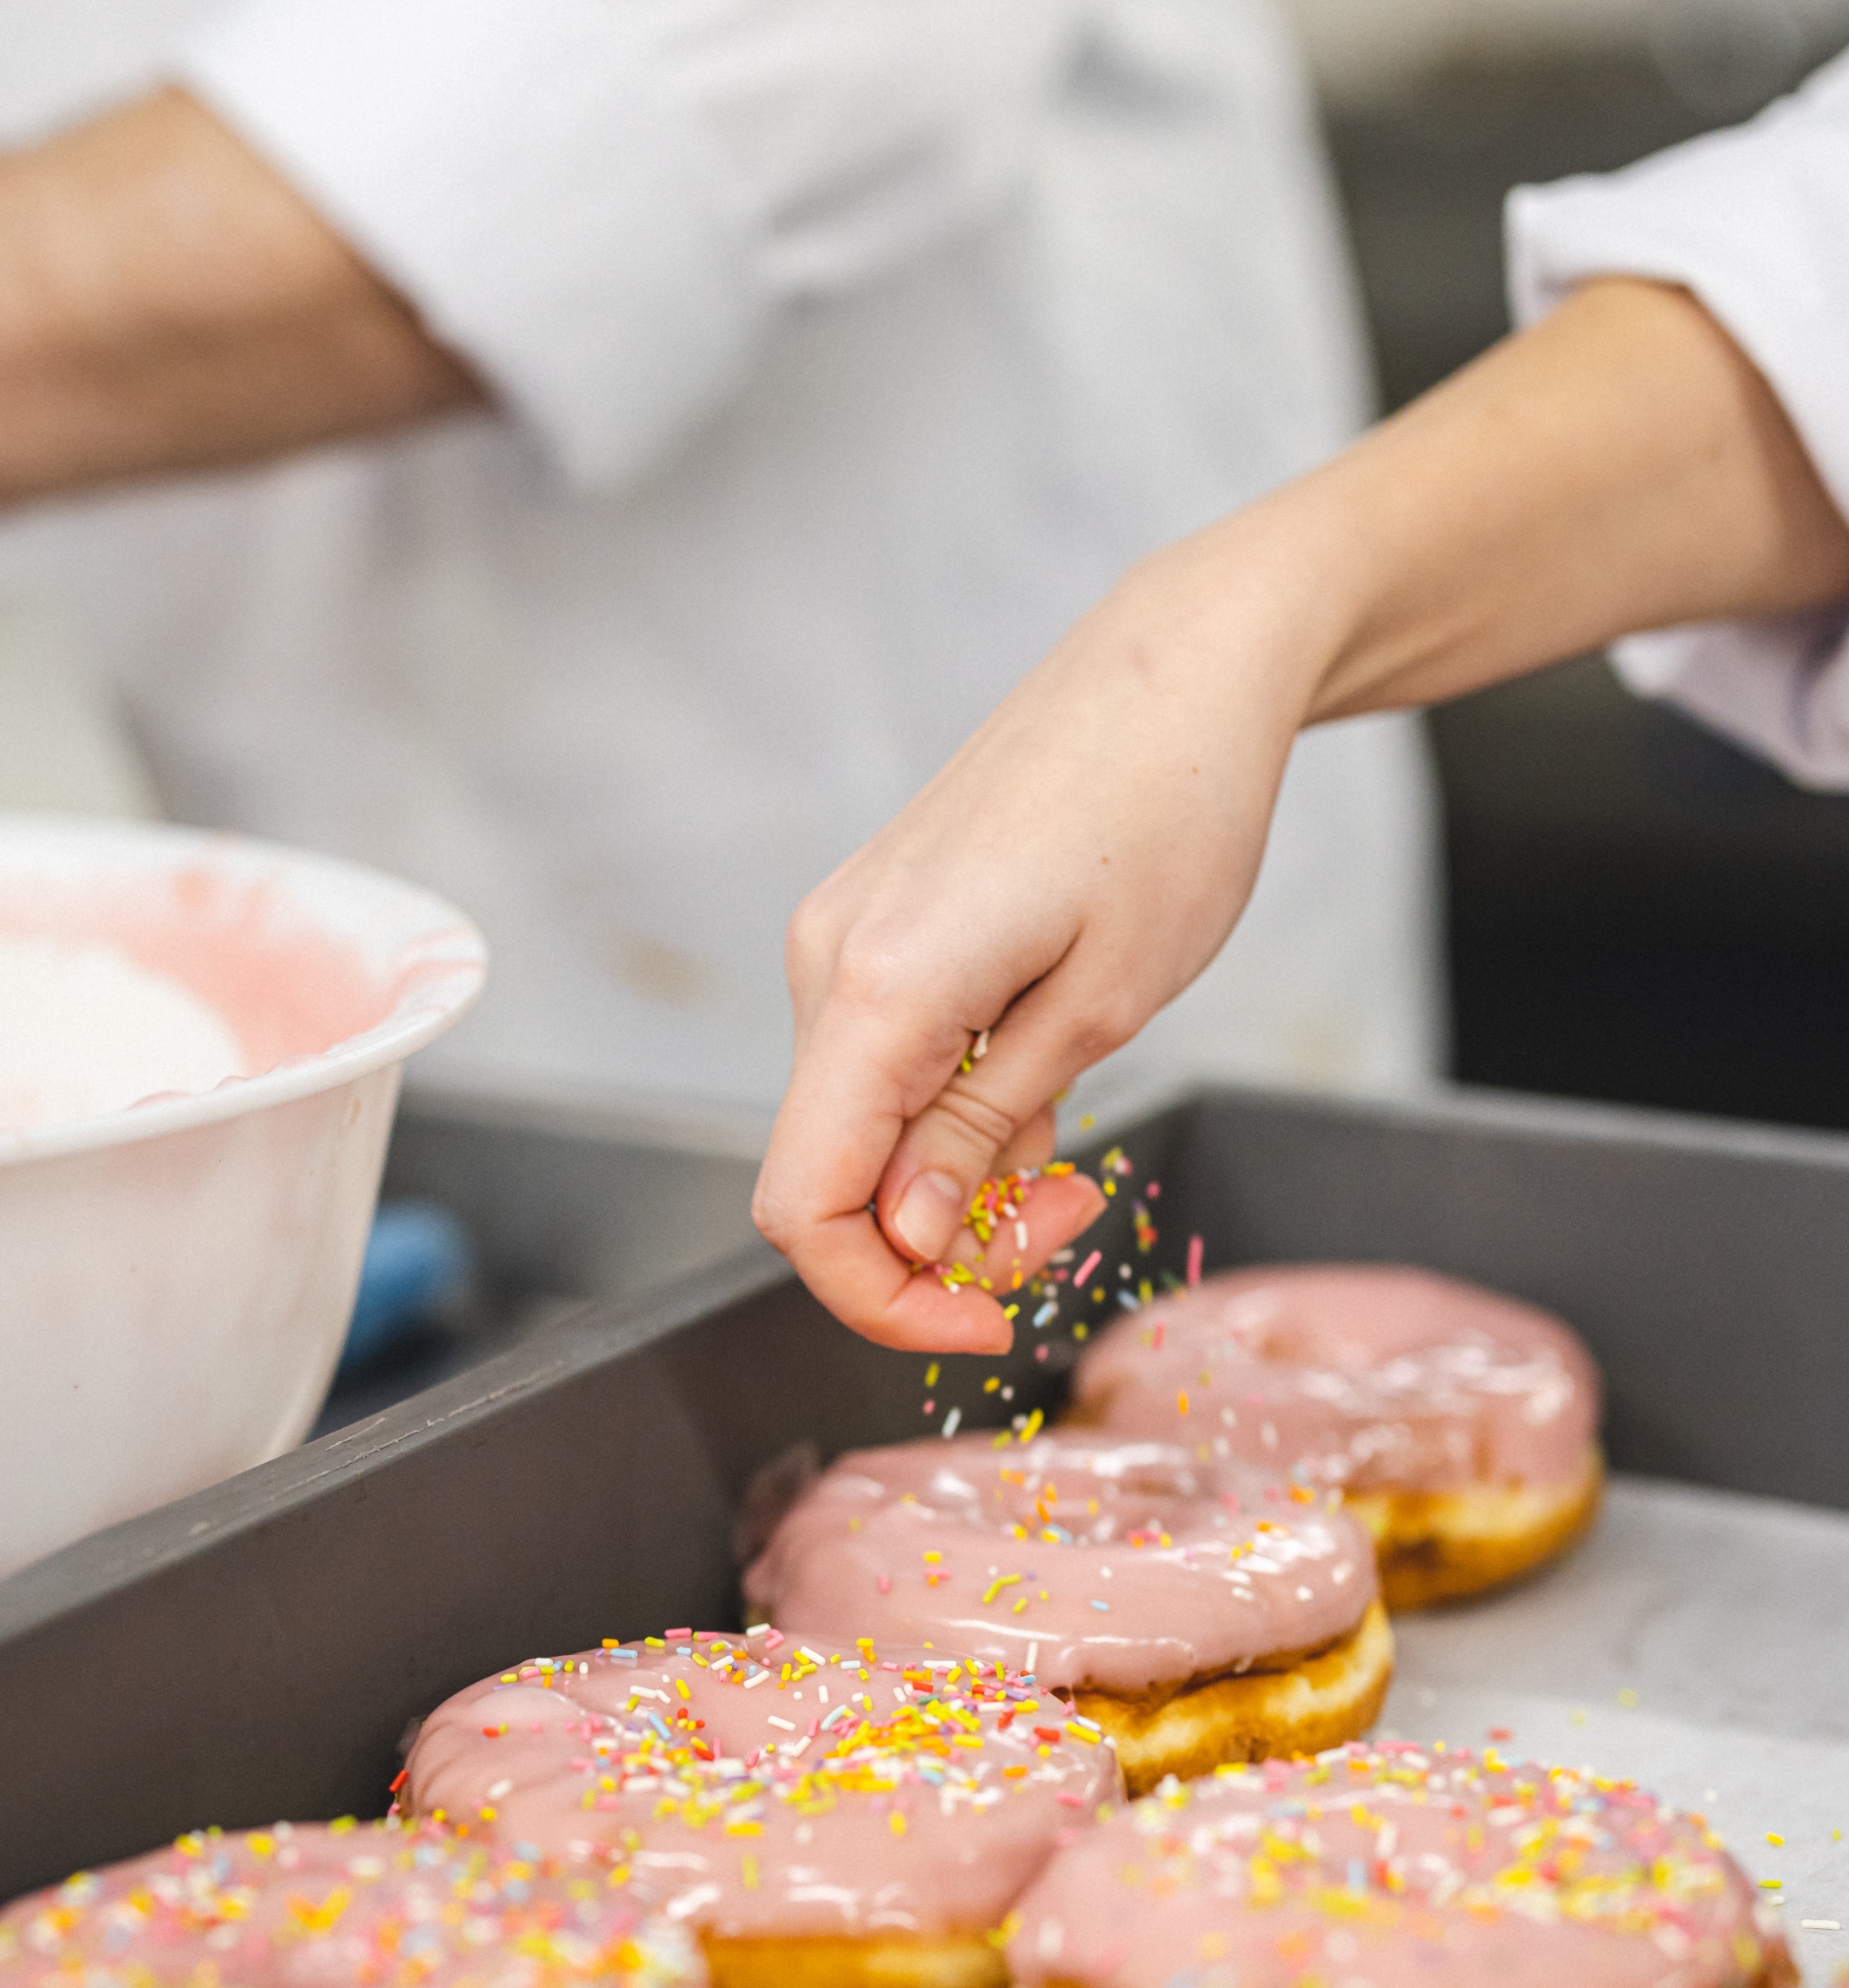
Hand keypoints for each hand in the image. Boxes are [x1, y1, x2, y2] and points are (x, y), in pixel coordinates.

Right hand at [753, 530, 1319, 1351]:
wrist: (1182, 666)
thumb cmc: (1172, 812)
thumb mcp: (1101, 1009)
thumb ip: (981, 1134)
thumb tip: (900, 1239)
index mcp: (878, 987)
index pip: (804, 1207)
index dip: (881, 1300)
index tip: (987, 1321)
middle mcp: (828, 961)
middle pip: (831, 1177)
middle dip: (943, 1243)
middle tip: (1076, 1217)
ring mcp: (842, 938)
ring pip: (860, 1128)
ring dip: (958, 1179)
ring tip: (1076, 1146)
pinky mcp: (874, 927)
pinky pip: (883, 1067)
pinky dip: (953, 1115)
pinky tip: (1043, 1073)